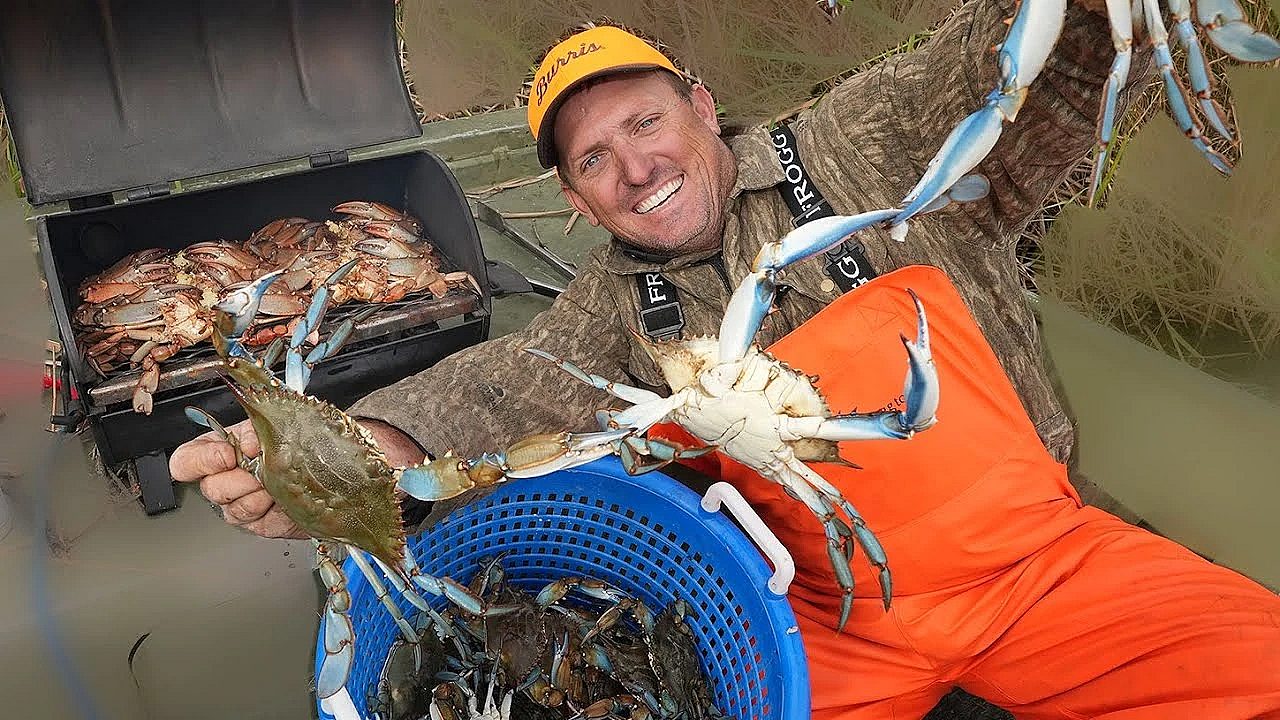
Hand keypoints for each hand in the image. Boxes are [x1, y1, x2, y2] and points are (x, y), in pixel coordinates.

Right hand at [169, 419, 309, 539]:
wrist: (318, 470)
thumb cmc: (290, 445)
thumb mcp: (268, 428)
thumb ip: (254, 432)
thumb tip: (249, 444)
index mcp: (214, 451)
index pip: (185, 461)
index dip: (203, 460)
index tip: (228, 455)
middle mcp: (221, 480)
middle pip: (211, 488)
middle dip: (242, 478)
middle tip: (262, 469)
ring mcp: (236, 505)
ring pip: (236, 508)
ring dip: (262, 492)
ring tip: (278, 480)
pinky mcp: (257, 524)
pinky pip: (260, 521)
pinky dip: (277, 507)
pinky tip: (284, 496)